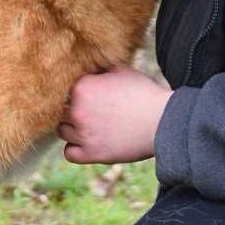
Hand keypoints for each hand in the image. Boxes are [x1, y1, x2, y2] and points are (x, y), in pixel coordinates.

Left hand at [57, 64, 171, 164]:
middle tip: (91, 111)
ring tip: (90, 126)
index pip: (65, 89)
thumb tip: (87, 71)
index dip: (76, 92)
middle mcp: (77, 110)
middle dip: (74, 109)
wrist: (162, 122)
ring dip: (73, 128)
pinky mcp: (91, 154)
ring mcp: (82, 134)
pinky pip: (69, 153)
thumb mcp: (120, 70)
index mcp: (81, 87)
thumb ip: (98, 70)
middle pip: (61, 110)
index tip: (89, 96)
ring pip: (62, 131)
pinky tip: (87, 142)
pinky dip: (75, 148)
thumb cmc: (143, 94)